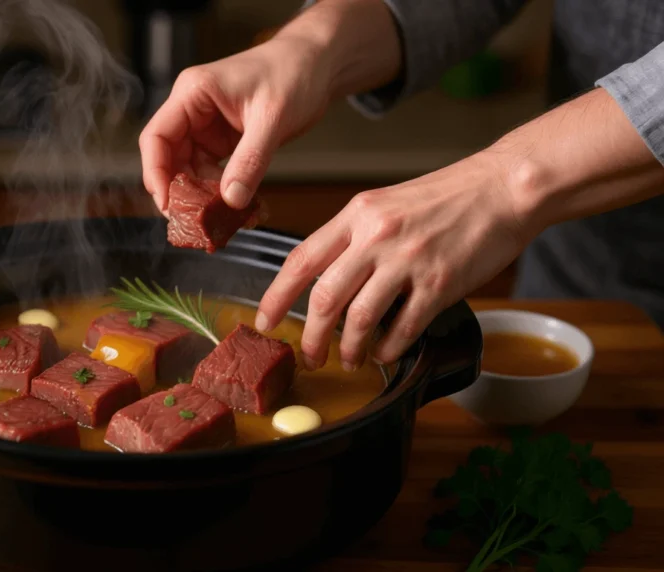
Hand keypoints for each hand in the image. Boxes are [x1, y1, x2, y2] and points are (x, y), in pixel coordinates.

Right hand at [139, 35, 331, 212]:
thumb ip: (250, 160)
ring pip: (190, 170)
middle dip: (180, 191)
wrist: (318, 63)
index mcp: (193, 93)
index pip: (157, 137)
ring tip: (220, 219)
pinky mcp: (224, 139)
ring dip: (202, 196)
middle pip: (169, 158)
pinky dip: (221, 191)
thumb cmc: (294, 71)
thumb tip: (231, 200)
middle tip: (194, 221)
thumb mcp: (272, 118)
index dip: (156, 173)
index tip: (168, 203)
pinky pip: (212, 172)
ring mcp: (207, 126)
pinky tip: (237, 207)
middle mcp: (194, 109)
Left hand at [256, 152, 530, 369]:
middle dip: (311, 336)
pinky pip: (403, 327)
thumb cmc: (448, 196)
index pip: (302, 259)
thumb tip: (328, 277)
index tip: (265, 320)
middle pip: (325, 297)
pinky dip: (389, 347)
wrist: (504, 186)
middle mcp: (375, 236)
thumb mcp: (386, 204)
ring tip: (348, 360)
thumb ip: (355, 237)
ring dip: (348, 348)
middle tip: (309, 355)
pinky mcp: (439, 283)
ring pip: (359, 318)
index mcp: (357, 215)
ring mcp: (407, 260)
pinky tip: (386, 354)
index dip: (277, 295)